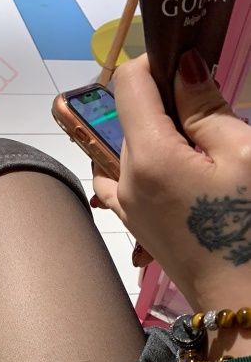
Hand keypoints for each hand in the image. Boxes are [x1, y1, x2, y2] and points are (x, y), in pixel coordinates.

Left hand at [93, 51, 250, 312]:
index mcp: (148, 156)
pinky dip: (148, 161)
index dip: (158, 61)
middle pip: (129, 115)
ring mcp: (126, 206)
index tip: (192, 64)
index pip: (128, 82)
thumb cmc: (248, 227)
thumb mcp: (243, 154)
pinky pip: (127, 178)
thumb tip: (183, 68)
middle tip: (211, 112)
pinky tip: (180, 169)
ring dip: (158, 133)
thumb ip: (206, 108)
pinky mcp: (136, 224)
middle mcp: (124, 180)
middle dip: (166, 100)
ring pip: (129, 146)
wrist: (242, 300)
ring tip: (199, 147)